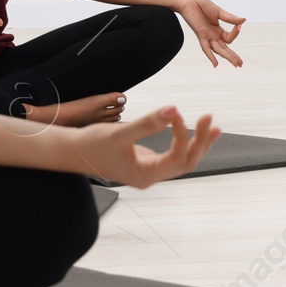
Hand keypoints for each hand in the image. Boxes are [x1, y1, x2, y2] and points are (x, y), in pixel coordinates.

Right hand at [73, 106, 220, 187]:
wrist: (72, 152)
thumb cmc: (91, 145)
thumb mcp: (120, 133)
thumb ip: (147, 123)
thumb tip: (173, 110)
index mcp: (145, 175)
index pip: (176, 156)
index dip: (181, 133)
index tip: (176, 113)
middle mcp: (150, 176)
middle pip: (186, 162)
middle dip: (200, 141)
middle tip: (210, 119)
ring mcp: (149, 170)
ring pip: (182, 160)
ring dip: (198, 143)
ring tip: (213, 126)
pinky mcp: (146, 162)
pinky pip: (173, 155)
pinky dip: (186, 143)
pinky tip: (195, 132)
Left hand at [173, 0, 245, 66]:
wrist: (188, 1)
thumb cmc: (201, 5)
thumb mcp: (219, 12)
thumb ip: (231, 18)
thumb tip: (243, 21)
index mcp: (217, 31)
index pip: (229, 38)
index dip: (236, 33)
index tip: (240, 25)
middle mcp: (212, 36)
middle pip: (225, 49)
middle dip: (233, 57)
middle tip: (241, 64)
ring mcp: (207, 36)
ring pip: (218, 50)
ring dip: (227, 57)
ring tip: (236, 64)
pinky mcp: (201, 34)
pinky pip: (206, 48)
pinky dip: (210, 56)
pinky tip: (215, 65)